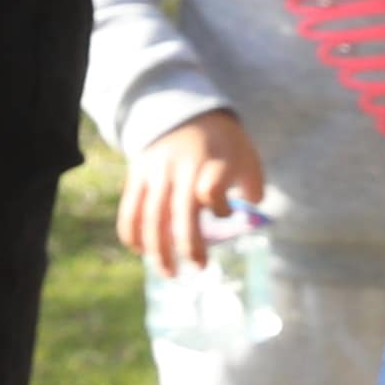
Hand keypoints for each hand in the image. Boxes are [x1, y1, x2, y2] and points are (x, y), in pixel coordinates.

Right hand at [116, 110, 268, 279]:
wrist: (183, 111)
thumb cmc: (221, 143)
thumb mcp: (246, 154)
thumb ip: (253, 184)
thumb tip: (252, 209)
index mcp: (212, 160)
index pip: (211, 187)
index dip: (219, 207)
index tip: (224, 212)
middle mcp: (182, 167)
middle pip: (181, 210)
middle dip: (189, 244)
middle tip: (199, 269)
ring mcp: (157, 171)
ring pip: (152, 215)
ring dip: (159, 249)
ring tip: (169, 273)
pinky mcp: (138, 174)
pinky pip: (131, 207)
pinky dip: (132, 232)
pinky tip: (140, 252)